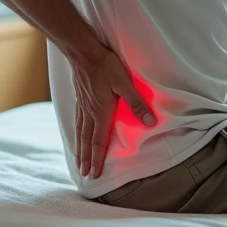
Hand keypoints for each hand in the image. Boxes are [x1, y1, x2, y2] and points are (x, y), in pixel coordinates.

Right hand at [72, 49, 155, 178]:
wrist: (83, 52)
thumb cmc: (105, 66)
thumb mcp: (124, 83)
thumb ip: (136, 103)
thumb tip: (150, 122)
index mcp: (100, 112)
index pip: (98, 140)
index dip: (97, 158)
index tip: (94, 173)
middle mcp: (89, 112)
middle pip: (87, 140)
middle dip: (86, 158)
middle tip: (84, 174)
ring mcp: (82, 105)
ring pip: (80, 132)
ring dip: (79, 149)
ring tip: (78, 162)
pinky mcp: (79, 98)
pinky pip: (76, 121)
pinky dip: (76, 133)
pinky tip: (77, 134)